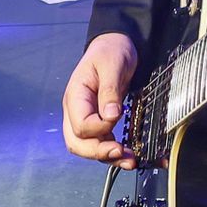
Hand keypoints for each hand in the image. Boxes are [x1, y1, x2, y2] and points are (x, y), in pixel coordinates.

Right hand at [62, 32, 138, 167]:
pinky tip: (129, 155)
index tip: (118, 117)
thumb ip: (109, 91)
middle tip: (122, 153)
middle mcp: (76, 111)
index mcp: (75, 96)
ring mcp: (86, 118)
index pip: (80, 125)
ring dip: (108, 158)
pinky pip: (100, 143)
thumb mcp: (112, 65)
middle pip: (78, 143)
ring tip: (130, 161)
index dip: (99, 128)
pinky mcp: (98, 122)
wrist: (116, 45)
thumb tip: (110, 116)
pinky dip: (113, 152)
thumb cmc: (111, 51)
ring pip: (88, 148)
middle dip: (99, 153)